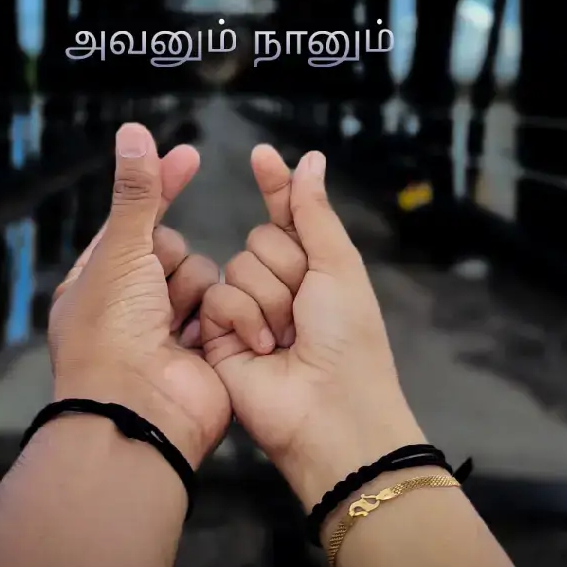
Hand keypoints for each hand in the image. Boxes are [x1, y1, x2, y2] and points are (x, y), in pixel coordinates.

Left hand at [47, 122, 230, 468]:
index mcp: (95, 283)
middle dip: (170, 261)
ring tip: (176, 325)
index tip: (189, 156)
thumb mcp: (122, 251)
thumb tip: (133, 129)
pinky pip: (222, 307)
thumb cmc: (112, 330)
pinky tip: (202, 337)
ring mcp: (167, 331)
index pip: (131, 222)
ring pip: (200, 275)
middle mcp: (128, 306)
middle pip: (170, 248)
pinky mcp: (204, 351)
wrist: (138, 412)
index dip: (158, 188)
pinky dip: (216, 317)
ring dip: (193, 293)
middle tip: (155, 291)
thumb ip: (137, 192)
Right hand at [200, 145, 422, 510]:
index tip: (261, 154)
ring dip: (269, 300)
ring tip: (286, 338)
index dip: (275, 185)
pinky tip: (261, 348)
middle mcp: (278, 287)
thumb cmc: (349, 340)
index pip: (287, 215)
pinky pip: (218, 298)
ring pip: (238, 266)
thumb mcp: (339, 268)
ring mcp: (247, 313)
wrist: (330, 412)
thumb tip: (310, 159)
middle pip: (260, 239)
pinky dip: (243, 319)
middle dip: (286, 268)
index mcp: (313, 268)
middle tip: (305, 308)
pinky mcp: (219, 338)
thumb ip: (314, 212)